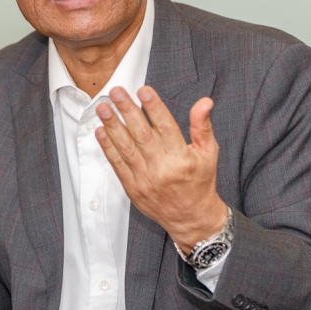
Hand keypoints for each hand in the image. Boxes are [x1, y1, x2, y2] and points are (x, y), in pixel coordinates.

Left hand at [95, 86, 228, 249]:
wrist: (191, 218)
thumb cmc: (200, 182)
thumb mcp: (209, 153)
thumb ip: (202, 126)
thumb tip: (204, 102)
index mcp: (182, 158)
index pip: (166, 127)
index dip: (154, 108)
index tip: (143, 91)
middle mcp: (162, 169)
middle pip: (142, 135)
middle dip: (127, 111)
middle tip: (116, 92)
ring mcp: (145, 179)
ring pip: (126, 148)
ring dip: (112, 126)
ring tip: (103, 108)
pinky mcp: (132, 188)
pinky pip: (117, 165)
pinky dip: (108, 148)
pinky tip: (101, 131)